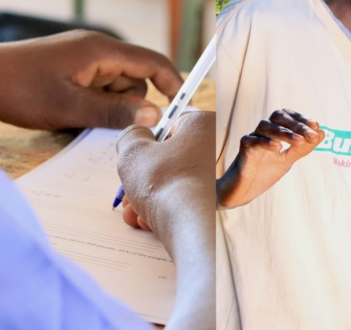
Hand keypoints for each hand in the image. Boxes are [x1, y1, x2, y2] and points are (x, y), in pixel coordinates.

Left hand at [0, 30, 181, 129]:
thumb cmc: (16, 90)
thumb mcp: (68, 107)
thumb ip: (113, 113)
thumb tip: (153, 115)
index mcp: (99, 49)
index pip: (152, 61)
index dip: (171, 84)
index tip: (178, 112)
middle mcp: (92, 51)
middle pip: (133, 80)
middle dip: (127, 106)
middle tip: (106, 127)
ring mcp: (77, 62)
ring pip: (111, 90)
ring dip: (104, 110)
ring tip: (74, 121)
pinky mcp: (63, 74)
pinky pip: (91, 94)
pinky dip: (86, 109)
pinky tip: (63, 119)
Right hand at [116, 112, 213, 329]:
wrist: (191, 227)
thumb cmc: (163, 183)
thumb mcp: (133, 151)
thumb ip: (130, 137)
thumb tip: (137, 137)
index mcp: (204, 124)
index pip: (169, 128)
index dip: (146, 149)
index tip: (134, 166)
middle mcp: (220, 147)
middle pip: (170, 160)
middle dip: (144, 182)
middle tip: (128, 198)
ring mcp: (222, 176)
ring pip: (176, 184)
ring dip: (150, 200)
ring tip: (136, 214)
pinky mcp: (221, 202)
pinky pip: (188, 201)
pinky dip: (168, 211)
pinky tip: (151, 223)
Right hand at [216, 109, 321, 208]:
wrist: (244, 191)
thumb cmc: (263, 173)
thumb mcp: (287, 160)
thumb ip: (303, 148)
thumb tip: (322, 133)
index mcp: (273, 132)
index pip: (287, 116)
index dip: (301, 119)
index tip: (316, 126)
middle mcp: (262, 131)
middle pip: (278, 117)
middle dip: (296, 124)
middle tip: (311, 134)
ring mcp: (252, 138)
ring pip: (266, 126)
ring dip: (285, 132)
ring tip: (299, 141)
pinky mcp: (243, 150)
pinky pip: (253, 141)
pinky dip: (266, 142)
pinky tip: (277, 147)